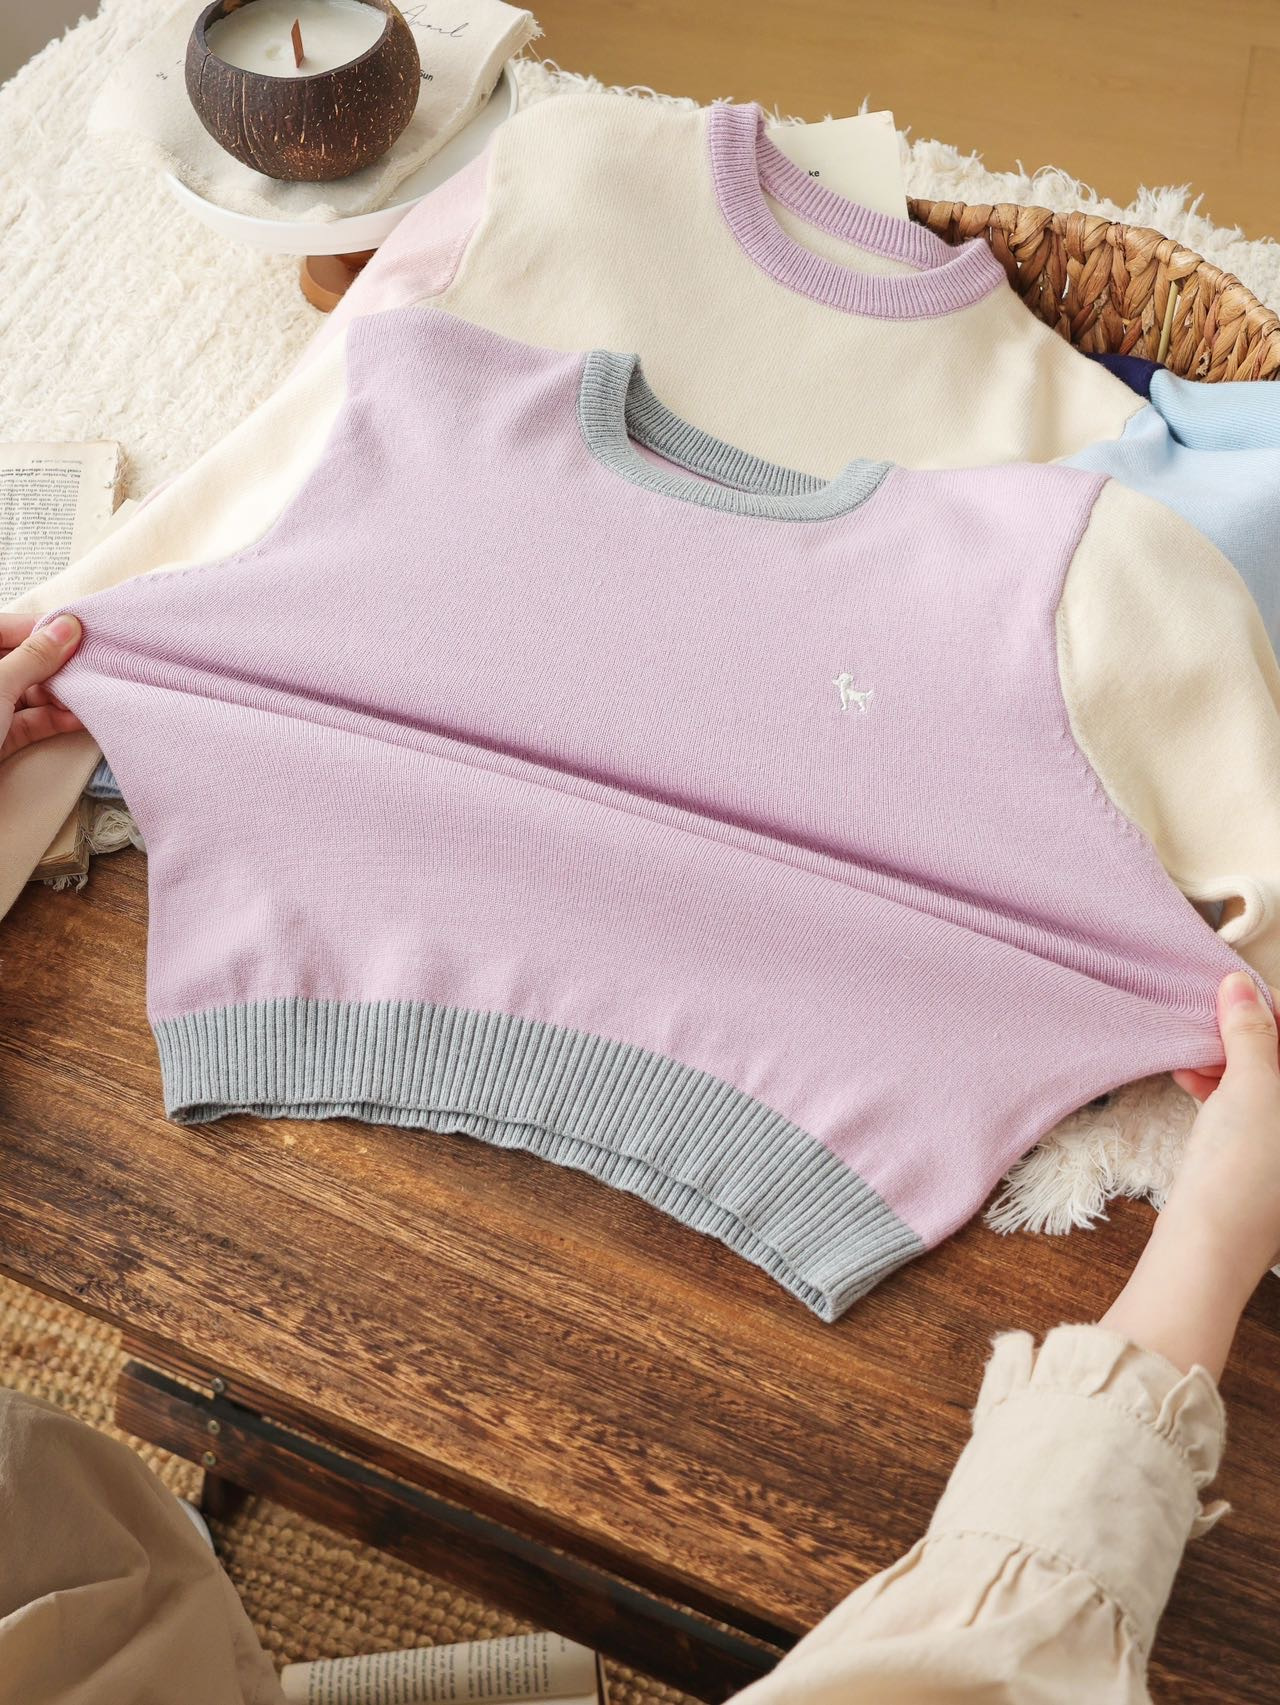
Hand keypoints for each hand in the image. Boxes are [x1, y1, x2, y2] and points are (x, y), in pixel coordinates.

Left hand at [0, 614, 83, 761]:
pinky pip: (30, 722)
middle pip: (21, 660)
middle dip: (56, 666)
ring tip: (90, 696)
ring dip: (61, 695)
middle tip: (90, 666)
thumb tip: (68, 626)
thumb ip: (34, 656)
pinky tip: (80, 718)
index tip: (78, 631)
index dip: (41, 628)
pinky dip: (55, 720)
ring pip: (29, 692)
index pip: (4, 628)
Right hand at [1164, 973, 1279, 1289]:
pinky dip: (1222, 1089)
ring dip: (1229, 1061)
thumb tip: (1240, 985)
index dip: (1270, 1013)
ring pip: (1264, 1083)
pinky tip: (1189, 1079)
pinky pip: (1248, 1108)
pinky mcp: (1263, 1162)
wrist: (1210, 1246)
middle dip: (1246, 1037)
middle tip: (1208, 1022)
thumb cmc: (1242, 1169)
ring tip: (1191, 1053)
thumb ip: (1251, 1032)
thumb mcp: (1250, 1085)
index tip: (1233, 995)